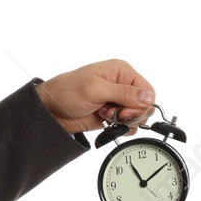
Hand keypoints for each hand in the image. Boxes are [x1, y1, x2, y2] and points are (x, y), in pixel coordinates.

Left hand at [34, 59, 155, 134]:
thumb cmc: (67, 92)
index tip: (124, 111)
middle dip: (131, 114)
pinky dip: (120, 128)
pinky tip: (106, 122)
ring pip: (138, 116)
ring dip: (124, 121)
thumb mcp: (96, 89)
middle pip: (145, 105)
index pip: (147, 91)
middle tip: (113, 114)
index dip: (140, 105)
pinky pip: (128, 125)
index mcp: (121, 71)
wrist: (51, 110)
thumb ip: (124, 93)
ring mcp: (117, 101)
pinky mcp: (113, 115)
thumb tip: (148, 97)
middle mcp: (122, 85)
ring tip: (105, 115)